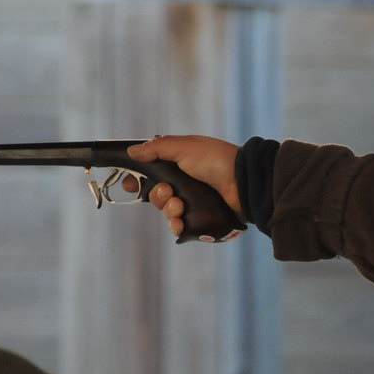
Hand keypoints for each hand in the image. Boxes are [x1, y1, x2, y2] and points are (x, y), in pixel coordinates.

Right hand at [125, 136, 242, 237]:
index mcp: (179, 164)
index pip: (151, 173)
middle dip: (157, 195)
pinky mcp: (201, 217)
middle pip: (157, 195)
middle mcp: (185, 183)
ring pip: (167, 211)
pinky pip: (181, 226)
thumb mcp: (184, 147)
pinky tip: (180, 223)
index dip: (138, 180)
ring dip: (168, 210)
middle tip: (168, 192)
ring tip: (179, 206)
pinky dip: (177, 225)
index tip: (130, 184)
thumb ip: (157, 148)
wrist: (243, 181)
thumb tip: (133, 151)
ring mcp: (193, 201)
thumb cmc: (215, 160)